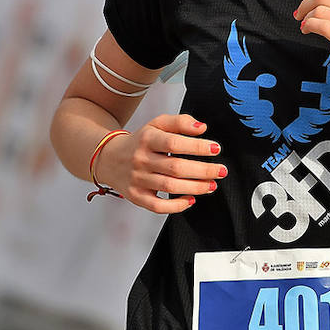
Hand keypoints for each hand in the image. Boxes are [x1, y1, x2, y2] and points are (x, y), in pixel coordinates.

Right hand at [96, 113, 226, 213]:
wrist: (109, 158)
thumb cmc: (140, 142)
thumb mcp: (156, 125)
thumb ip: (179, 122)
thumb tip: (201, 128)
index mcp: (147, 139)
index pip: (174, 143)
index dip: (197, 146)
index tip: (215, 149)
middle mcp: (141, 160)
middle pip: (175, 168)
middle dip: (203, 170)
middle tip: (221, 171)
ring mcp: (138, 180)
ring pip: (169, 187)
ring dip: (195, 187)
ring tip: (212, 184)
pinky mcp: (136, 196)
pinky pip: (157, 206)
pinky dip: (176, 206)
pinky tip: (191, 199)